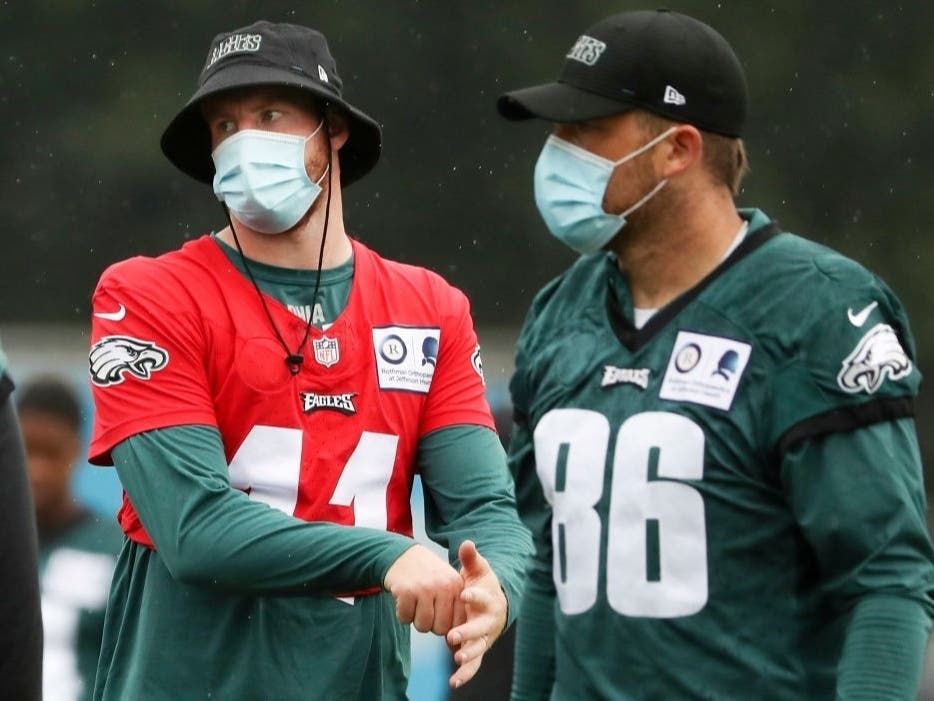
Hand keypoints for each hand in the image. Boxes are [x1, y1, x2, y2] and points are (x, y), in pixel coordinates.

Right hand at [384, 544, 463, 634]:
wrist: (402, 554)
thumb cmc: (427, 574)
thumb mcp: (448, 581)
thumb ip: (455, 605)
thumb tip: (455, 639)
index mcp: (457, 585)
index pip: (458, 622)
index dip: (447, 626)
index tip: (439, 618)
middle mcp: (443, 587)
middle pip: (440, 629)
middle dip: (431, 625)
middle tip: (425, 610)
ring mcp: (425, 588)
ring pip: (423, 626)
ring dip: (415, 619)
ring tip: (415, 604)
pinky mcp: (406, 591)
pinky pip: (405, 618)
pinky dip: (402, 614)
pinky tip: (404, 600)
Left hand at [446, 540, 507, 688]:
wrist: (496, 604)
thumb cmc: (484, 586)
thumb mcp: (478, 570)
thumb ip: (470, 559)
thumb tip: (467, 542)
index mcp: (488, 599)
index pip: (481, 597)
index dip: (474, 595)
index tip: (464, 593)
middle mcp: (488, 621)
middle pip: (480, 628)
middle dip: (467, 632)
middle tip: (452, 636)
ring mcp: (484, 637)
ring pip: (478, 648)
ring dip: (468, 654)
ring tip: (456, 658)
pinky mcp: (479, 649)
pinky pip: (474, 664)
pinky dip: (465, 674)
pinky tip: (453, 682)